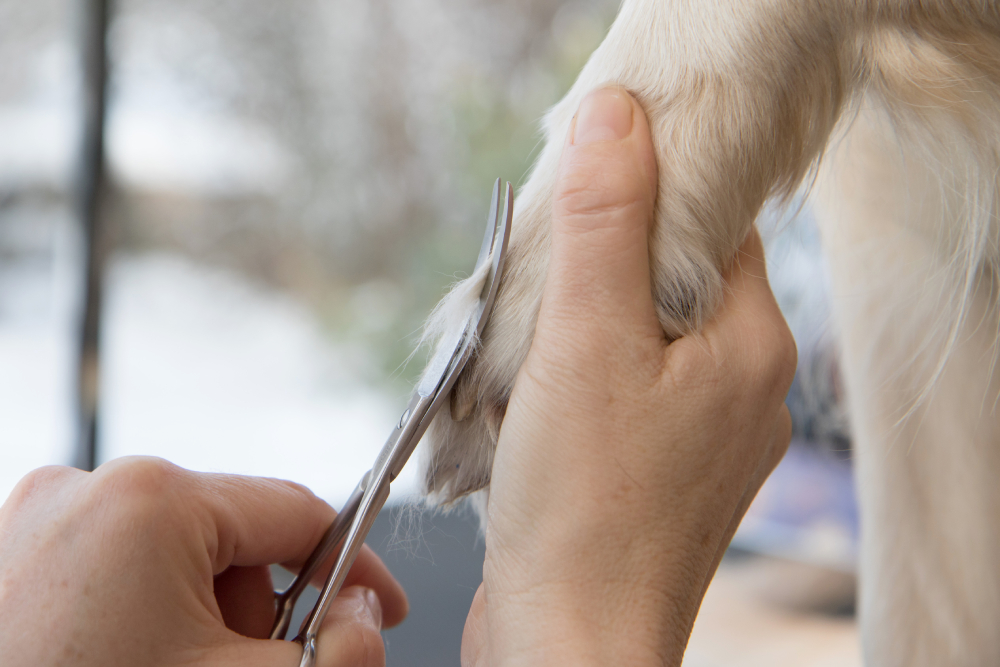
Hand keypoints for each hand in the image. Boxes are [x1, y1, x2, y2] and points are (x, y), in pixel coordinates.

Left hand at [0, 457, 407, 666]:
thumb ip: (340, 651)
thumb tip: (365, 616)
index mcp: (151, 502)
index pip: (297, 512)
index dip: (356, 565)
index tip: (381, 606)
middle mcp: (87, 491)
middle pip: (233, 538)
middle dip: (259, 611)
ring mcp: (38, 524)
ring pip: (175, 556)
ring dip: (202, 618)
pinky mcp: (14, 559)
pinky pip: (119, 568)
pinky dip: (149, 617)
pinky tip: (139, 662)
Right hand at [462, 88, 795, 665]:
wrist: (568, 644)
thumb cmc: (583, 509)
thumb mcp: (587, 341)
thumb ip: (606, 224)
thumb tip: (615, 117)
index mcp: (754, 344)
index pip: (711, 221)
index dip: (640, 201)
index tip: (576, 217)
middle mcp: (745, 388)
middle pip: (671, 278)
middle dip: (595, 275)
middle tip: (537, 300)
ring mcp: (705, 435)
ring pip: (639, 337)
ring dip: (576, 332)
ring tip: (529, 366)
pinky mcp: (662, 471)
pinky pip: (623, 392)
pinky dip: (575, 383)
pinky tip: (535, 412)